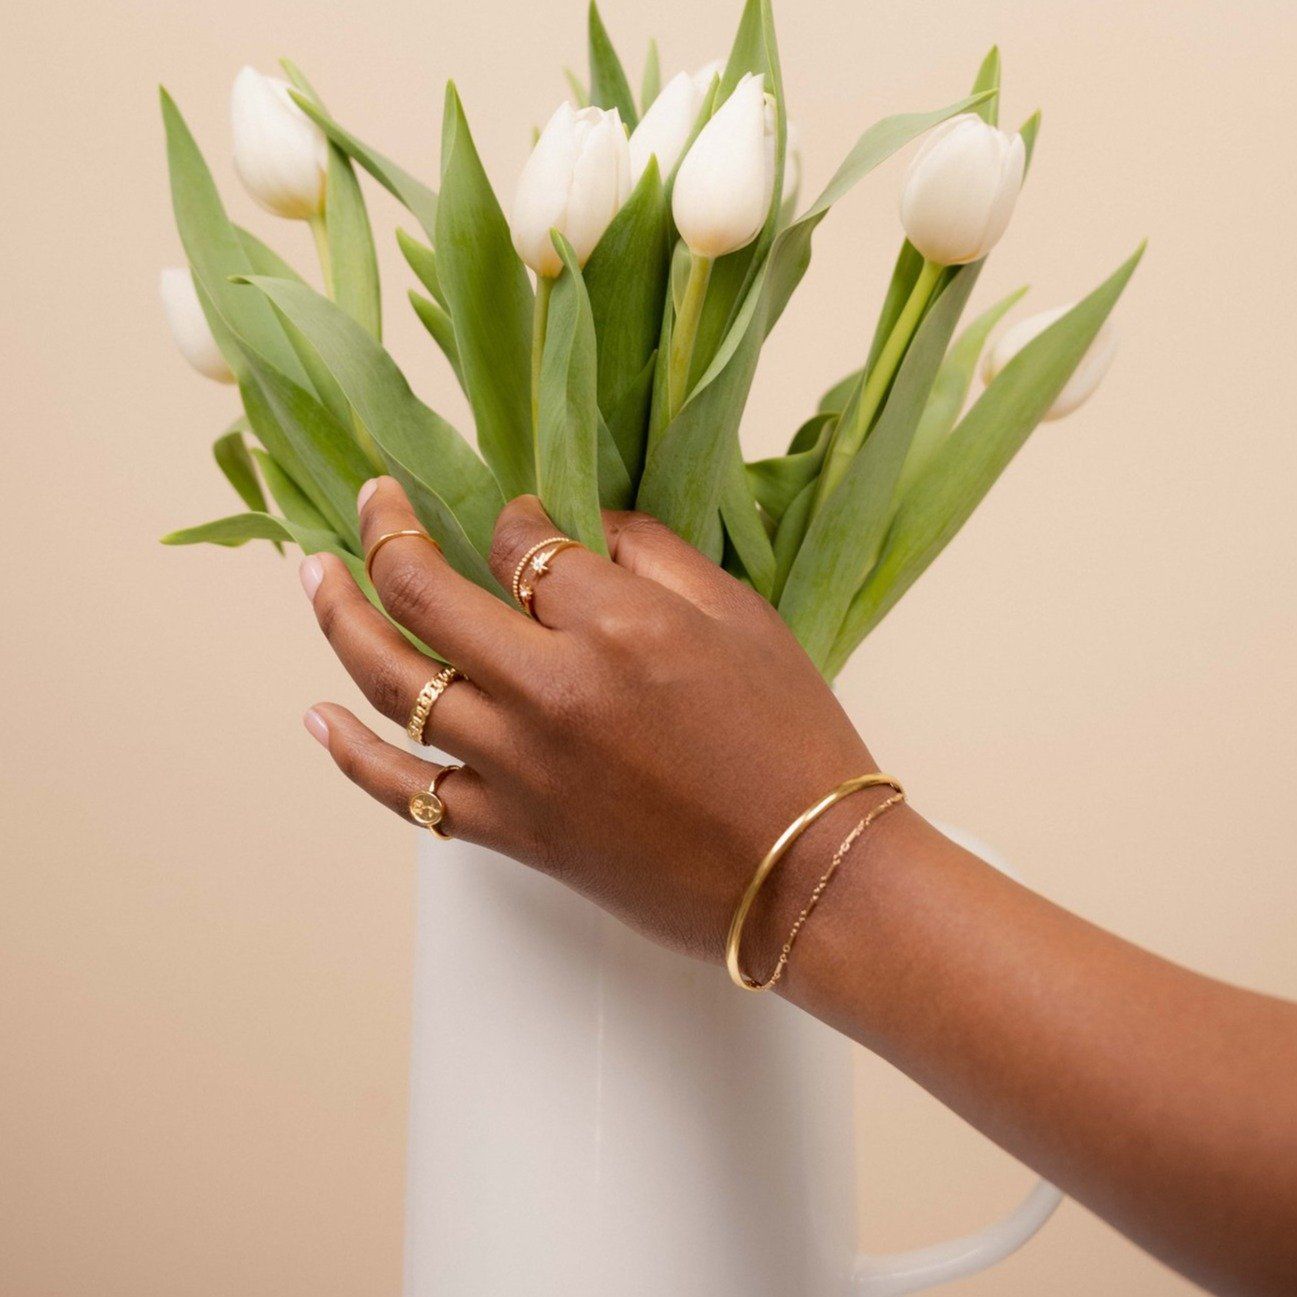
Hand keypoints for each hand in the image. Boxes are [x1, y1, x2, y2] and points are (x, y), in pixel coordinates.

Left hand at [299, 477, 885, 965]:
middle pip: (426, 594)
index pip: (521, 542)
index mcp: (617, 624)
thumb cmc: (790, 741)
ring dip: (341, 619)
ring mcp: (521, 766)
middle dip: (388, 533)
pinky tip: (317, 716)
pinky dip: (352, 755)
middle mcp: (551, 689)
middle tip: (372, 500)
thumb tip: (583, 528)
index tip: (519, 522)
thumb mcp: (743, 618)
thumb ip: (656, 555)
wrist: (802, 875)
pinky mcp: (513, 832)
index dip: (510, 518)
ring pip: (396, 682)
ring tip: (313, 575)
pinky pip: (407, 793)